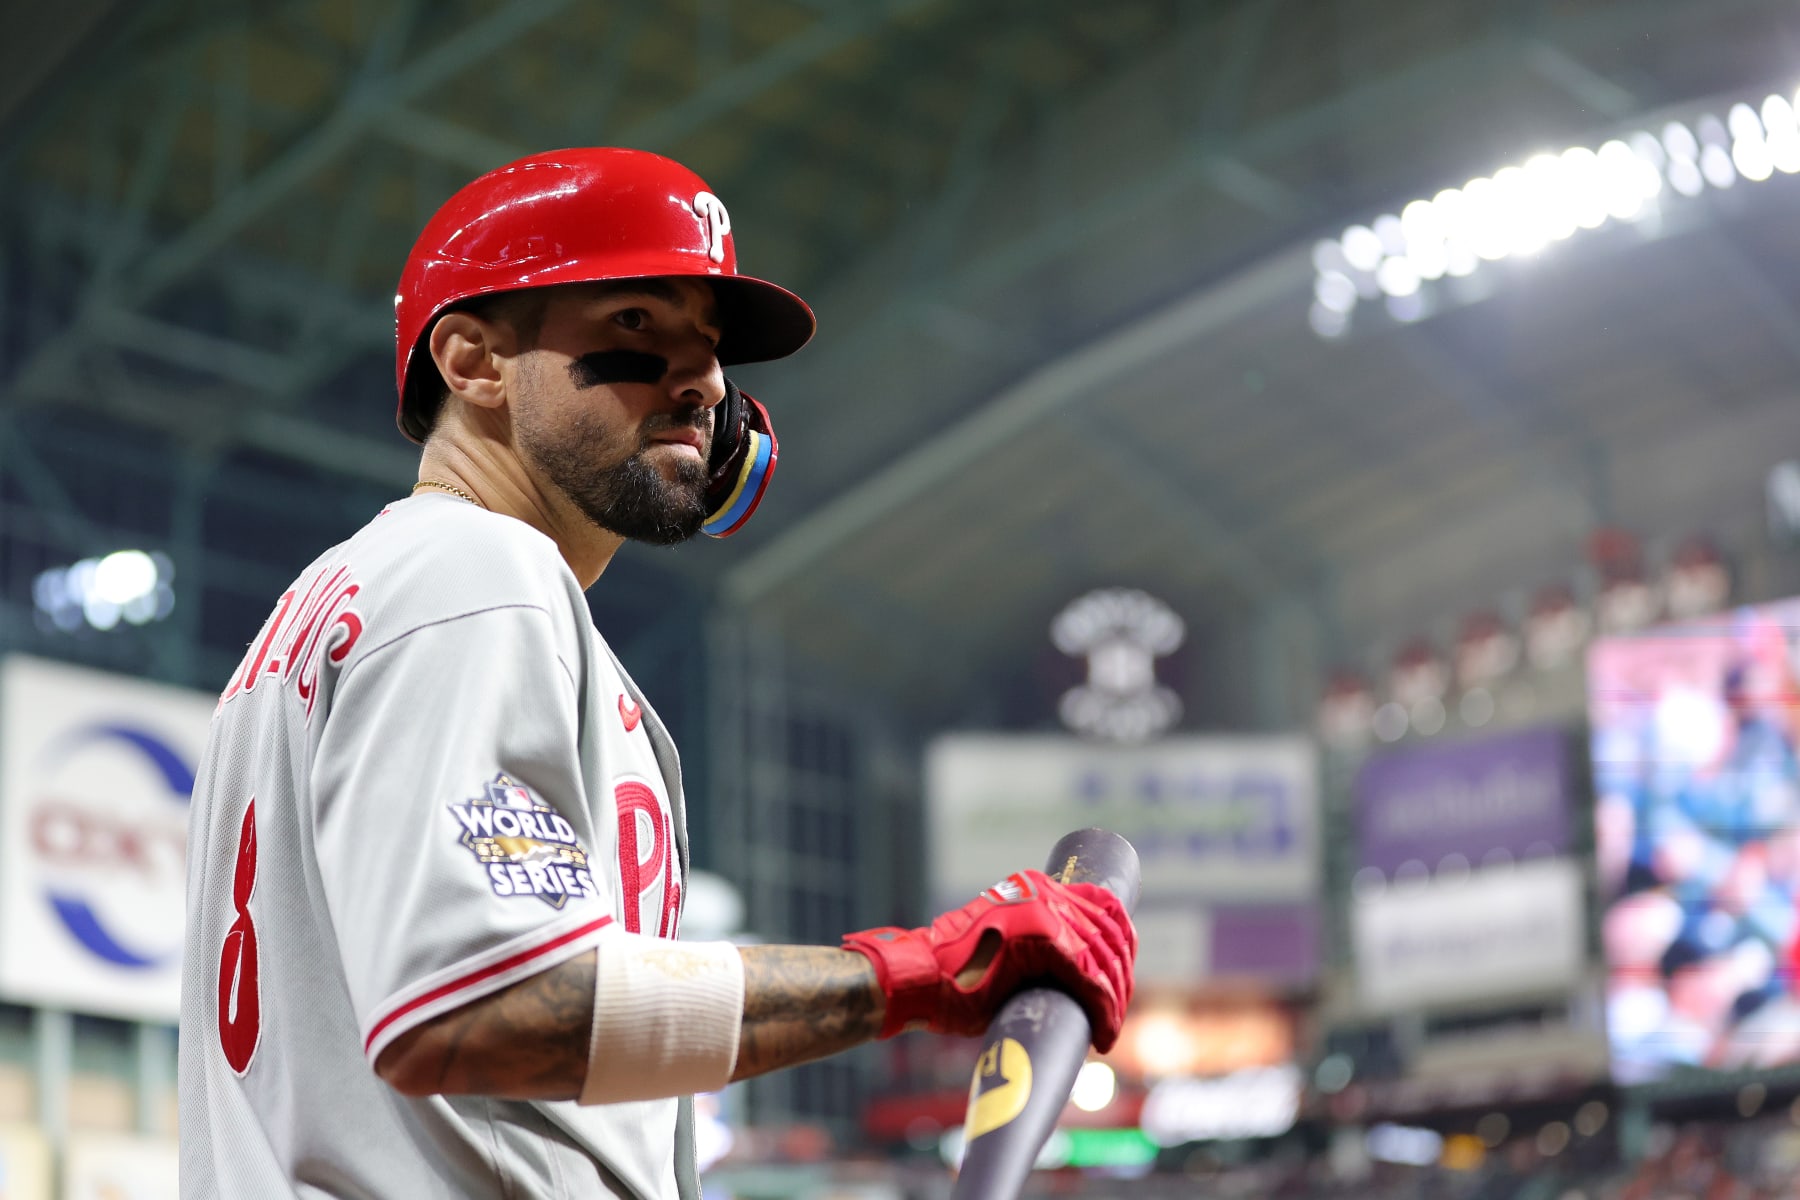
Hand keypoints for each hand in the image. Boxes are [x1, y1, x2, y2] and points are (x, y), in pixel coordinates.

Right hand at [842, 870, 1135, 1051]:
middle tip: (1115, 1015)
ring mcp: (1043, 909)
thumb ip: (1041, 952)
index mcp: (1036, 888)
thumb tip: (1080, 982)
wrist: (920, 980)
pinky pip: (1089, 975)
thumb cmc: (956, 978)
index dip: (1123, 946)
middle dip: (1121, 978)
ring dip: (1115, 999)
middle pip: (1109, 931)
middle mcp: (1043, 891)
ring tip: (1108, 1029)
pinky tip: (1104, 1031)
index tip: (1122, 982)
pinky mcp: (1042, 937)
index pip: (1102, 907)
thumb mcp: (1008, 952)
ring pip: (1103, 955)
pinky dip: (1103, 1007)